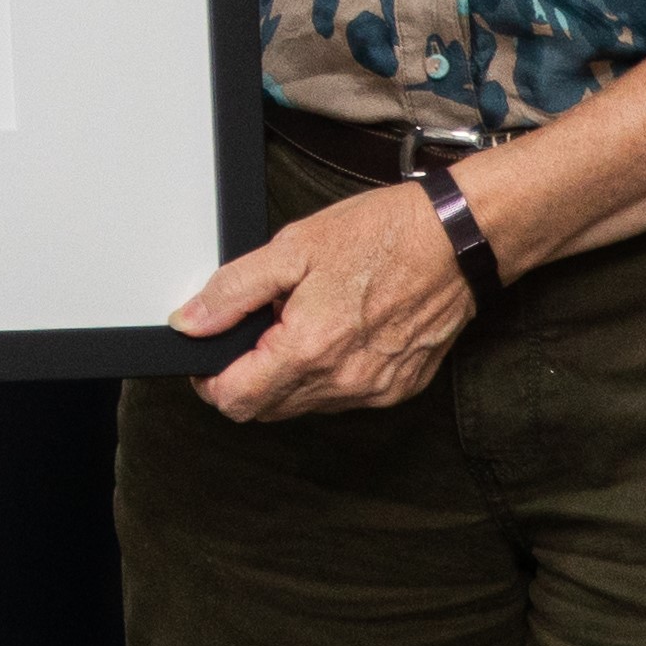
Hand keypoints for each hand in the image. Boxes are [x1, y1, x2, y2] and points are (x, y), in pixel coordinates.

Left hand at [175, 175, 475, 421]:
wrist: (455, 241)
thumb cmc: (381, 235)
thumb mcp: (292, 247)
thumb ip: (233, 291)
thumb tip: (190, 322)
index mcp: (308, 349)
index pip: (235, 400)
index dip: (210, 379)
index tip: (211, 353)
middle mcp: (341, 383)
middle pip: (265, 409)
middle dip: (247, 375)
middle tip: (258, 326)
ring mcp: (372, 391)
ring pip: (303, 405)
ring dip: (287, 375)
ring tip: (302, 321)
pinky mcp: (396, 389)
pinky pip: (341, 397)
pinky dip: (326, 373)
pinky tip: (337, 330)